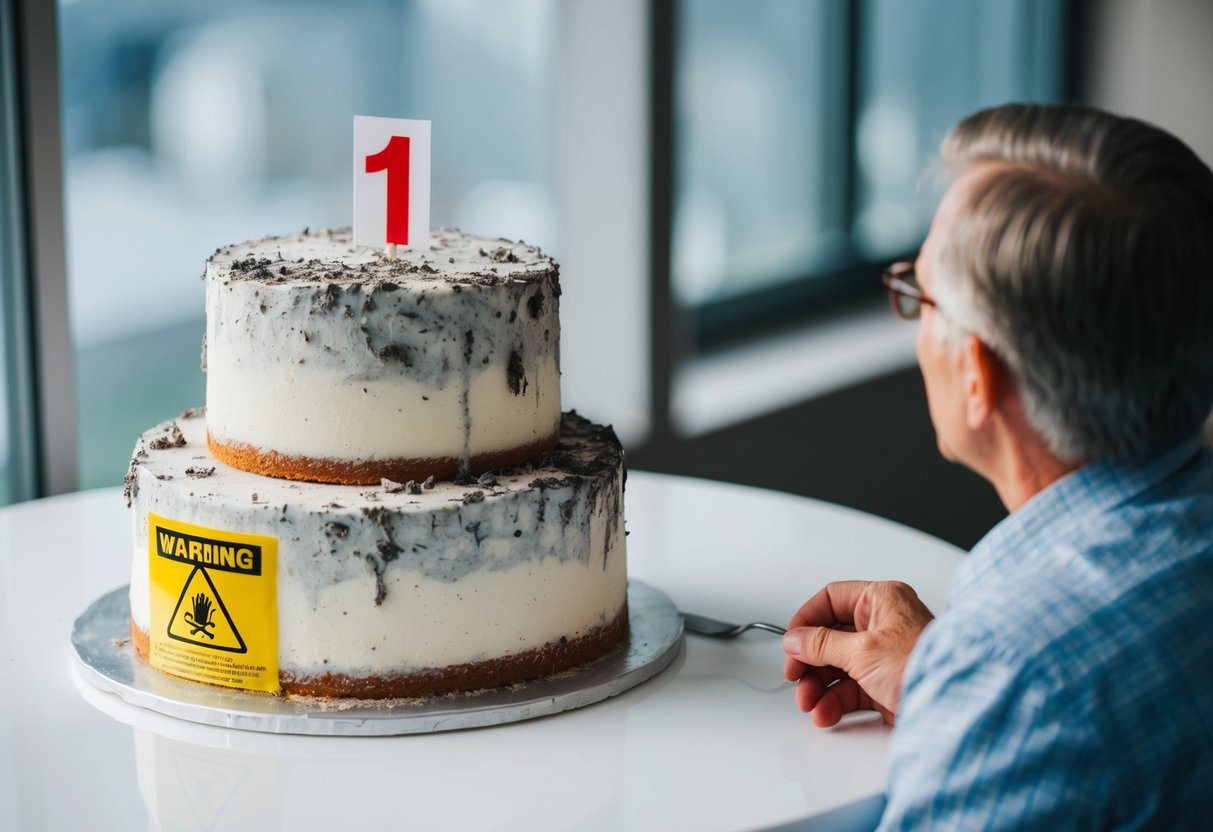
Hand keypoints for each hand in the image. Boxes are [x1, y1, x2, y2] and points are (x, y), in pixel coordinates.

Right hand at [782, 580, 932, 727]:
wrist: (955, 706)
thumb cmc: (924, 666)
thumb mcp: (862, 650)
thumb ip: (821, 644)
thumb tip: (796, 638)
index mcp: (881, 600)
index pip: (832, 600)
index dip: (807, 620)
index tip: (792, 640)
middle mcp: (883, 624)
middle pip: (831, 638)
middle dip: (811, 662)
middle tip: (796, 677)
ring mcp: (885, 655)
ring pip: (839, 667)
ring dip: (819, 687)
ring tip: (810, 703)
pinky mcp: (887, 683)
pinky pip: (851, 689)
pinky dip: (835, 702)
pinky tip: (826, 713)